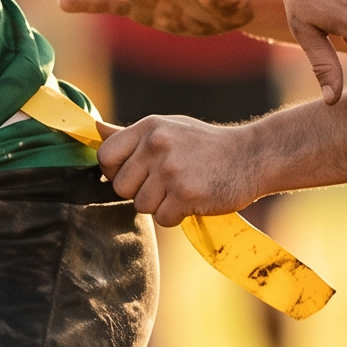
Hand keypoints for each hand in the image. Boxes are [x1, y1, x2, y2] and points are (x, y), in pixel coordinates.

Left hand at [98, 114, 268, 227]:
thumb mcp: (169, 129)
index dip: (114, 171)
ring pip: (141, 206)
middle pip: (120, 187)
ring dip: (161, 205)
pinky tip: (194, 201)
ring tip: (183, 189)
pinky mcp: (186, 194)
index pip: (105, 155)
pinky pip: (163, 219)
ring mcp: (171, 170)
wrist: (252, 156)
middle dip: (139, 192)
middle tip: (166, 184)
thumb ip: (132, 135)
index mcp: (149, 128)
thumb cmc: (206, 145)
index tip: (135, 174)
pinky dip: (177, 217)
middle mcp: (156, 145)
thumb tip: (95, 129)